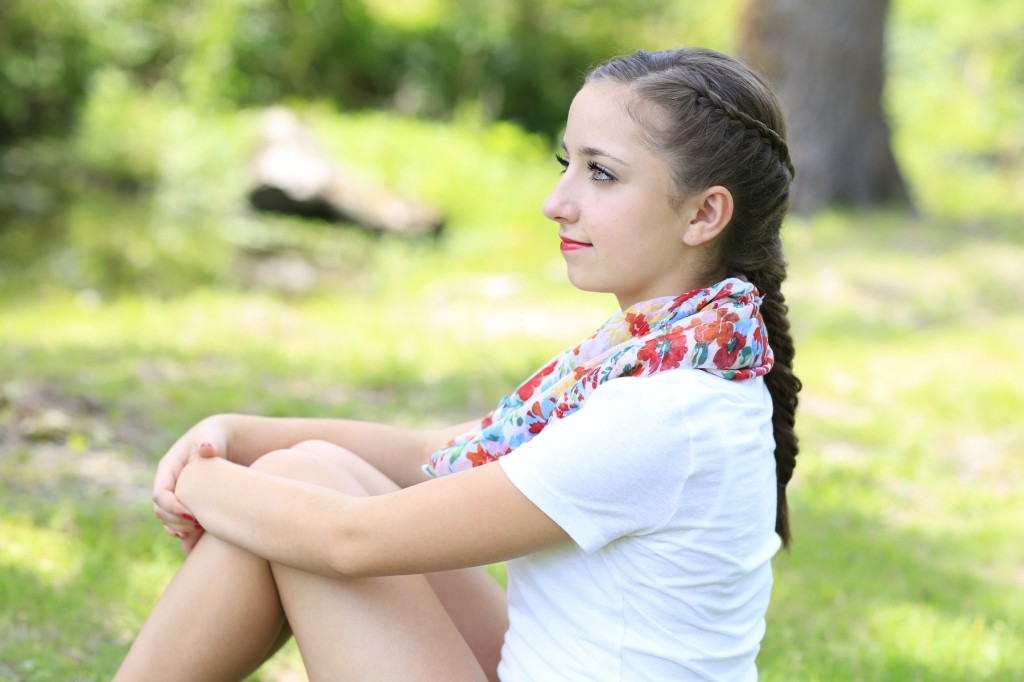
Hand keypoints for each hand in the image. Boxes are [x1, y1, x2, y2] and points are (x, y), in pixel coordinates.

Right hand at [152, 417, 228, 553]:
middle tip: (199, 524)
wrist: (221, 442)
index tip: (192, 515)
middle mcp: (167, 483)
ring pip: (167, 519)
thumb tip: (206, 449)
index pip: (160, 494)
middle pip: (160, 511)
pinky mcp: (184, 503)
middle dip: (176, 521)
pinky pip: (177, 523)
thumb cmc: (214, 437)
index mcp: (168, 468)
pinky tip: (197, 537)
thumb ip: (208, 442)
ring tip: (201, 529)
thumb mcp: (211, 436)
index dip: (172, 507)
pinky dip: (184, 532)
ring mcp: (174, 494)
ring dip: (180, 528)